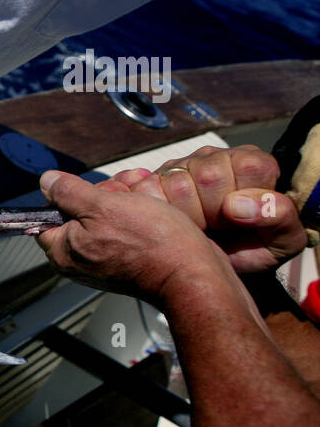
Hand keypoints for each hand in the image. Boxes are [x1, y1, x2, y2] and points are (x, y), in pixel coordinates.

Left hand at [36, 169, 234, 305]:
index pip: (46, 215)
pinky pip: (127, 228)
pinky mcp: (129, 260)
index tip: (89, 191)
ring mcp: (105, 261)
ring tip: (143, 201)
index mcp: (63, 251)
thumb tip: (47, 182)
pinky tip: (154, 212)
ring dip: (125, 200)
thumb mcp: (102, 205)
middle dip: (103, 195)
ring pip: (107, 216)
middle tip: (123, 196)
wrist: (193, 274)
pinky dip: (139, 214)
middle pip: (79, 212)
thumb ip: (68, 193)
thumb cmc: (151, 245)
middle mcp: (80, 260)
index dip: (68, 196)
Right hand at [104, 145, 304, 272]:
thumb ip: (278, 217)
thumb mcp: (280, 242)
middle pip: (208, 176)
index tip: (241, 220)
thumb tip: (235, 205)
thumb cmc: (249, 249)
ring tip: (194, 228)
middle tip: (215, 228)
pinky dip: (155, 212)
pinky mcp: (153, 178)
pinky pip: (146, 190)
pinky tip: (169, 222)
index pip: (251, 167)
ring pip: (176, 184)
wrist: (213, 268)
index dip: (245, 199)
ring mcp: (182, 166)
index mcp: (254, 165)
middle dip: (210, 212)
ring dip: (183, 217)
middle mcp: (216, 158)